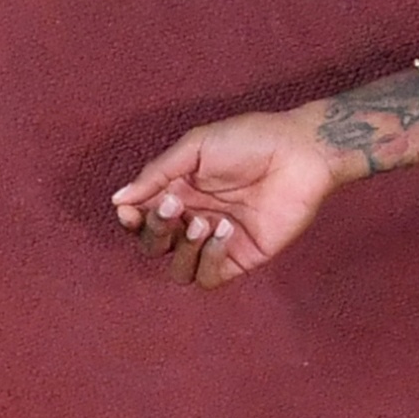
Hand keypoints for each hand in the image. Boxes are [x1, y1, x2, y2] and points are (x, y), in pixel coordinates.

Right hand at [111, 105, 347, 288]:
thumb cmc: (250, 140)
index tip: (130, 210)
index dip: (131, 220)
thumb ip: (157, 174)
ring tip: (203, 221)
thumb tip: (119, 199)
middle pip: (153, 246)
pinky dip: (207, 259)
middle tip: (176, 205)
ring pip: (177, 269)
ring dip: (182, 248)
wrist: (300, 151)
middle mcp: (192, 219)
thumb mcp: (196, 147)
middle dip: (155, 230)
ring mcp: (216, 242)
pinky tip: (224, 231)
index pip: (141, 219)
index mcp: (178, 192)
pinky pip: (208, 277)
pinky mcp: (240, 258)